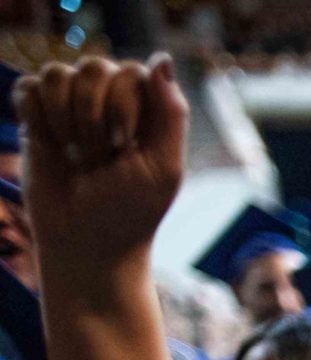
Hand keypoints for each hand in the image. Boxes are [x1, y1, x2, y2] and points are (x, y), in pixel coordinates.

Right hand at [16, 56, 187, 293]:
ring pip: (57, 73)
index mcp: (146, 109)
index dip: (124, 106)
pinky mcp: (37, 117)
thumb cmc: (132, 210)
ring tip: (77, 156)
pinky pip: (28, 89)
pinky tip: (53, 147)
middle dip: (94, 117)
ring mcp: (71, 106)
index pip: (132, 71)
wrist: (85, 241)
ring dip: (66, 119)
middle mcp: (109, 99)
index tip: (125, 146)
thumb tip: (162, 56)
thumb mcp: (164, 167)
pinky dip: (38, 119)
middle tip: (100, 159)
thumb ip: (171, 112)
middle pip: (93, 66)